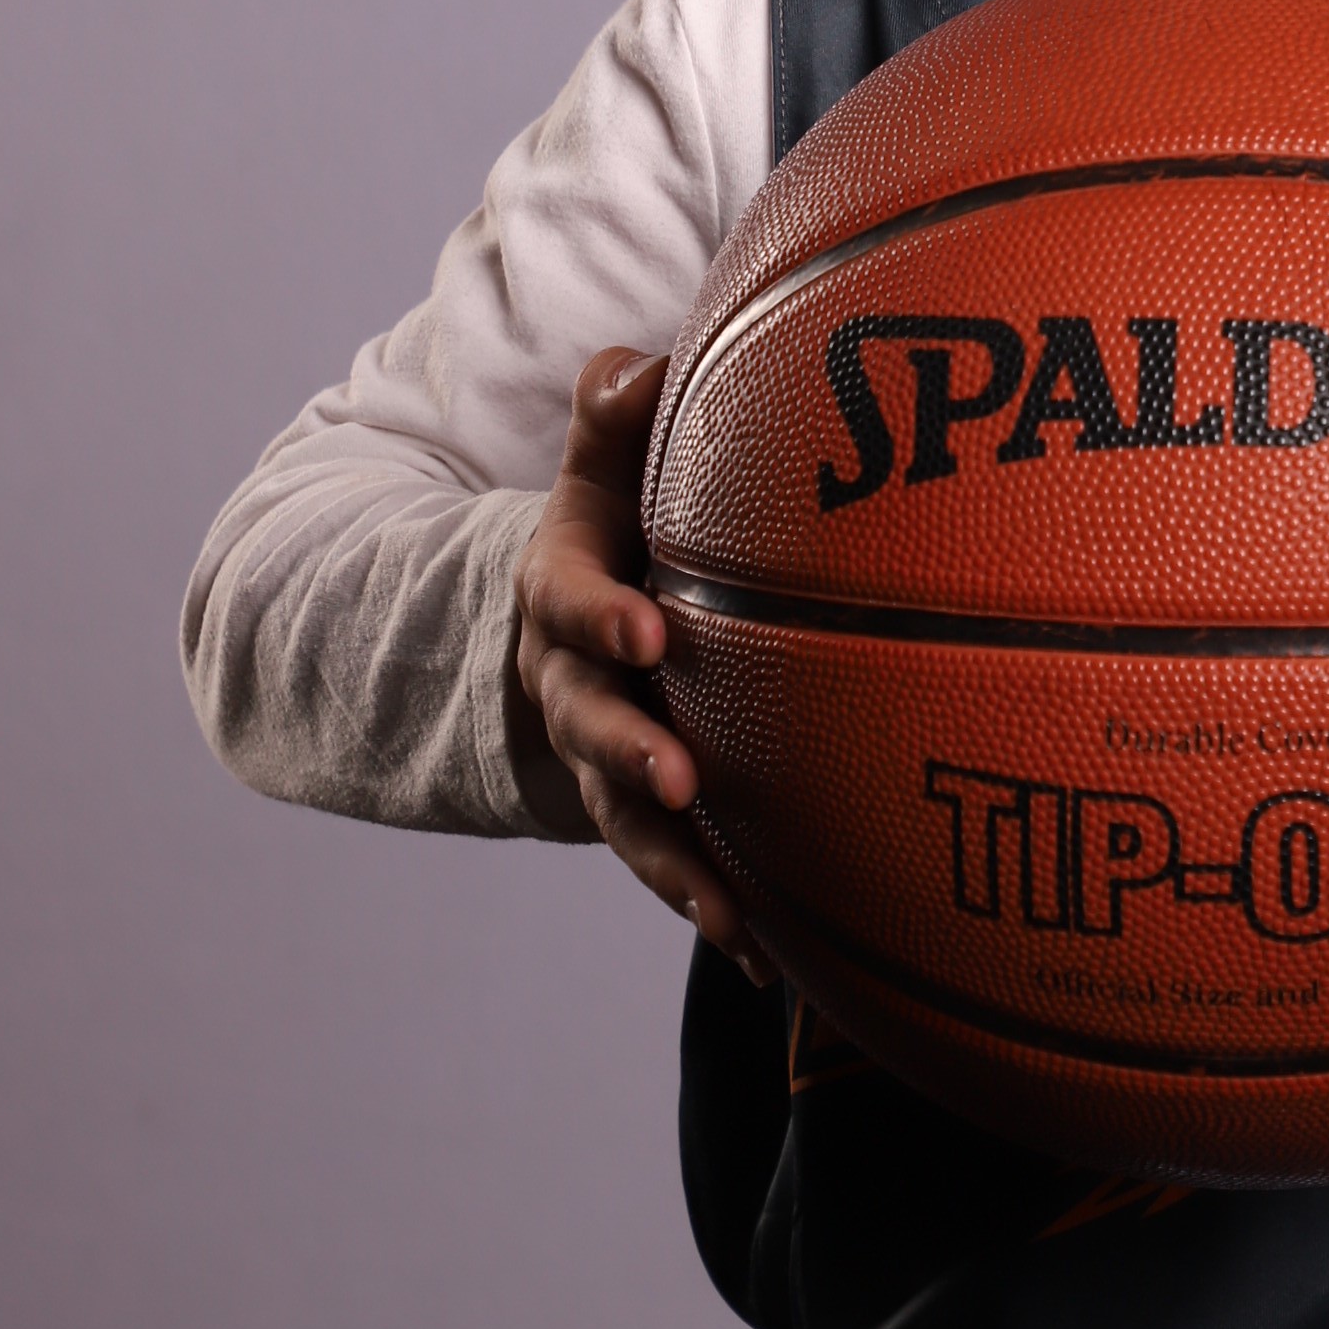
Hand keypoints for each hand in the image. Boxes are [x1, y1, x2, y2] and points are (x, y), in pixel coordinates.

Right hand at [514, 346, 774, 982]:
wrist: (577, 621)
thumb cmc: (615, 523)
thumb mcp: (599, 468)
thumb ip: (612, 418)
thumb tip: (634, 365)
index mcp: (560, 589)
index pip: (566, 599)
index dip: (601, 617)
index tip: (650, 632)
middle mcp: (569, 683)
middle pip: (589, 722)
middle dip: (630, 753)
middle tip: (680, 777)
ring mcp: (602, 758)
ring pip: (626, 820)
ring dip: (674, 867)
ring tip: (728, 917)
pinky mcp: (641, 815)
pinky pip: (672, 869)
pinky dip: (713, 913)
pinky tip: (768, 962)